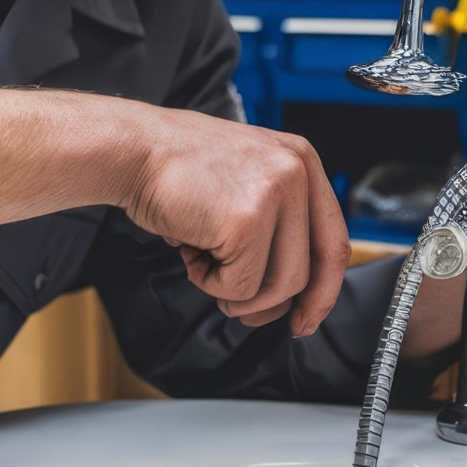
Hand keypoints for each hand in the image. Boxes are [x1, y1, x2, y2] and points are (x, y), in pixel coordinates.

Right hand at [121, 109, 349, 336]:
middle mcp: (296, 172)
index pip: (334, 239)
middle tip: (244, 311)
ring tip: (204, 264)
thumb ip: (274, 224)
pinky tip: (190, 252)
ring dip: (236, 293)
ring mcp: (275, 193)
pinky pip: (240, 285)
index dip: (323, 289)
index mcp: (301, 159)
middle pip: (310, 270)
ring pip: (279, 285)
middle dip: (276, 304)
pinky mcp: (247, 219)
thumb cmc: (176, 169)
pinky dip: (210, 282)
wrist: (133, 150)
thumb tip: (288, 295)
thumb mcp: (243, 181)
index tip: (307, 316)